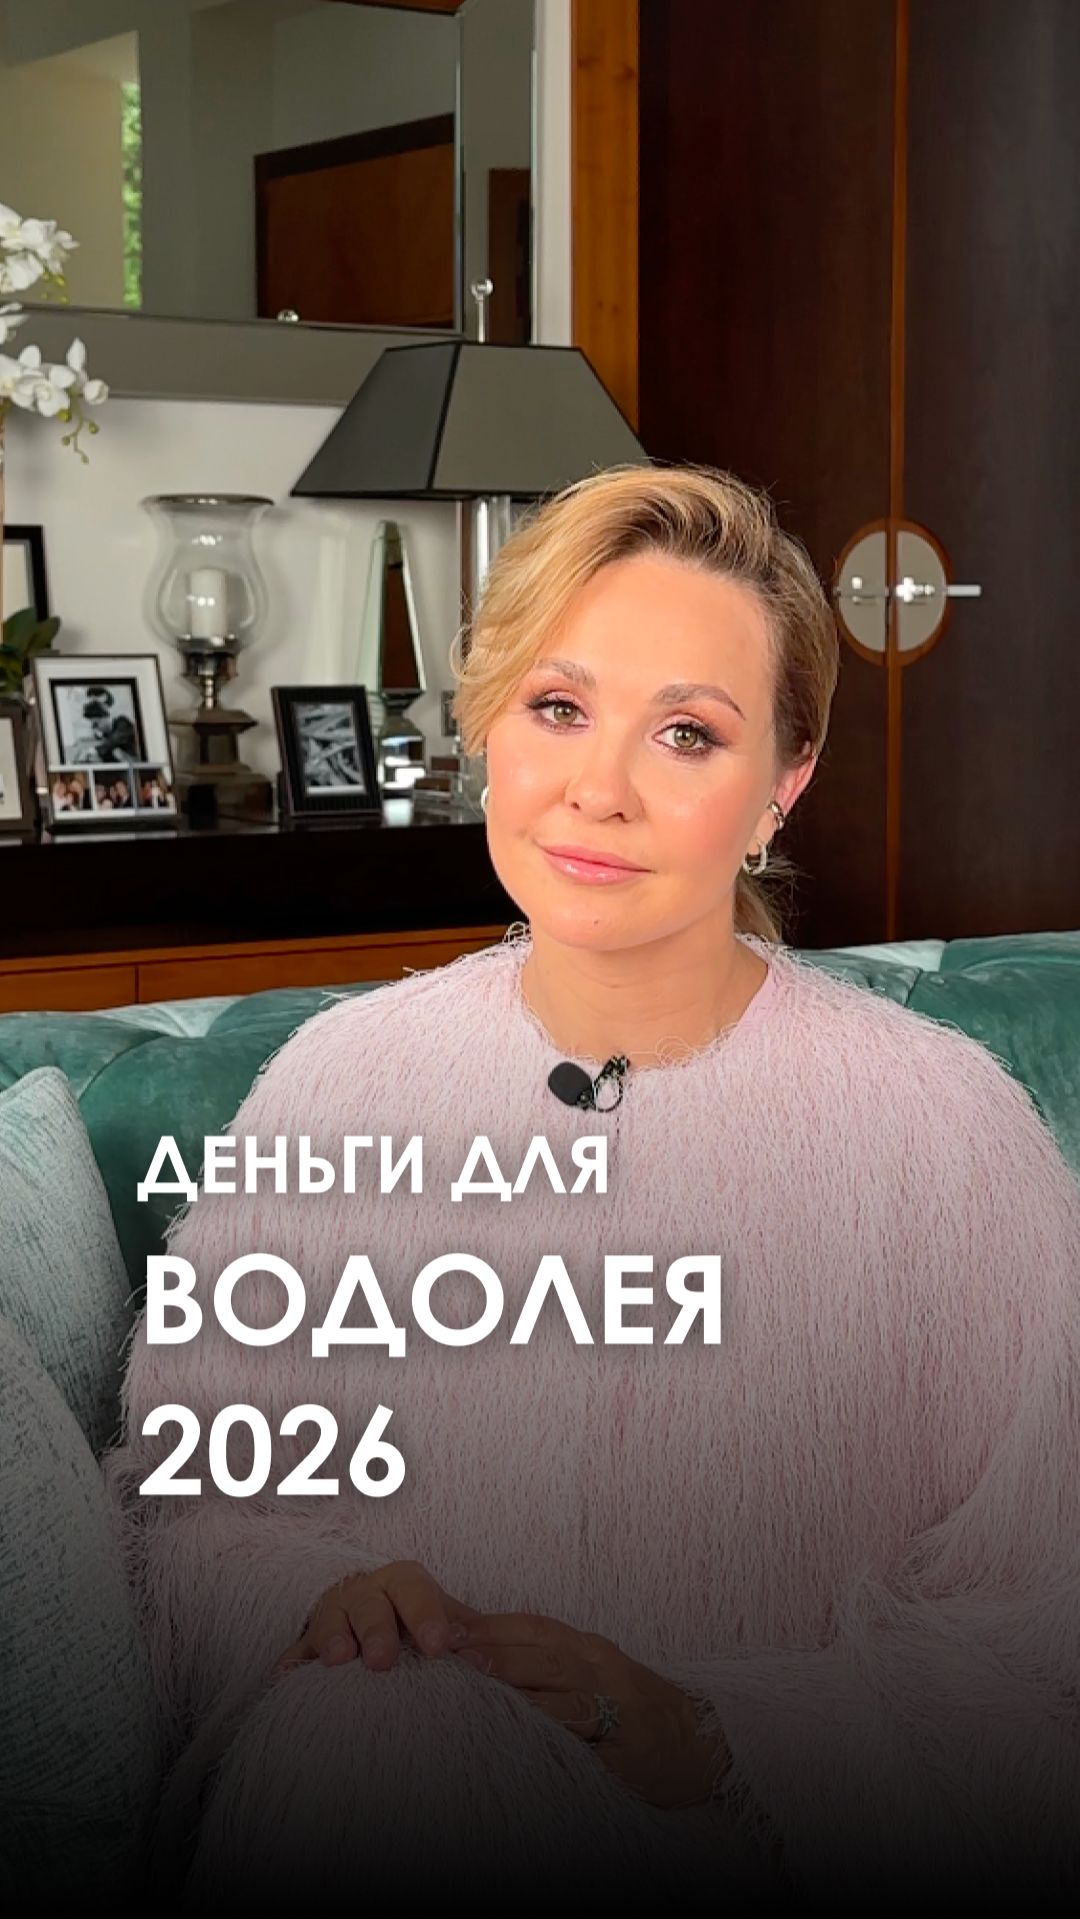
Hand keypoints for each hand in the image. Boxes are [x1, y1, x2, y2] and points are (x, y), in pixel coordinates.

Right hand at [273, 1560, 482, 1675]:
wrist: (371, 1613)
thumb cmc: (413, 1620)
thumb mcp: (440, 1616)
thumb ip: (463, 1631)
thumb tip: (485, 1653)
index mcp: (402, 1583)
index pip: (415, 1589)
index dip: (426, 1614)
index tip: (439, 1646)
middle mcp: (365, 1593)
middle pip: (369, 1603)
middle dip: (376, 1629)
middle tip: (383, 1661)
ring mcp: (332, 1616)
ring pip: (329, 1620)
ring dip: (333, 1638)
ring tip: (339, 1659)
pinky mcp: (306, 1643)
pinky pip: (295, 1651)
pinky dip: (291, 1664)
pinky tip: (285, 1676)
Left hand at [454, 1612, 730, 1810]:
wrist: (698, 1744)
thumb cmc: (631, 1708)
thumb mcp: (592, 1675)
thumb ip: (545, 1667)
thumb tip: (478, 1658)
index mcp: (589, 1649)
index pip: (535, 1628)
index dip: (491, 1625)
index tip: (446, 1625)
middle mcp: (604, 1670)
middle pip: (545, 1656)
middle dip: (497, 1652)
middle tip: (450, 1651)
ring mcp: (619, 1710)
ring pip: (566, 1695)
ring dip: (522, 1690)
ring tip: (481, 1687)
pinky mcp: (630, 1752)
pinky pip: (591, 1746)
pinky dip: (560, 1740)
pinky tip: (528, 1744)